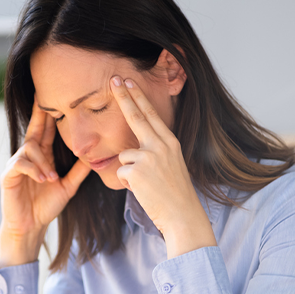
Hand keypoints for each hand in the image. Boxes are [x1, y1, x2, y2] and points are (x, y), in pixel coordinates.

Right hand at [0, 102, 90, 267]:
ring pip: (30, 149)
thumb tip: (94, 156)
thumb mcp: (68, 186)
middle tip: (43, 97)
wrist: (30, 226)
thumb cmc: (46, 206)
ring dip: (43, 161)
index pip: (46, 130)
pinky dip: (34, 170)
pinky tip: (43, 179)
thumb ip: (78, 171)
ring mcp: (17, 165)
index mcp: (42, 156)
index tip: (53, 96)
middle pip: (34, 129)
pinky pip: (20, 164)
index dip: (49, 114)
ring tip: (52, 178)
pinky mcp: (8, 176)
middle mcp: (29, 156)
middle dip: (39, 114)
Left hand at [110, 76, 215, 258]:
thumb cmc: (174, 193)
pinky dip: (128, 183)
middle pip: (136, 116)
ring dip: (129, 171)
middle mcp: (160, 145)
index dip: (138, 97)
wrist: (181, 214)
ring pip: (124, 156)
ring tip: (146, 184)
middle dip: (123, 97)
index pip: (151, 114)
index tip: (128, 82)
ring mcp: (148, 157)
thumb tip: (131, 150)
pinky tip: (142, 190)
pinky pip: (121, 172)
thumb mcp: (170, 165)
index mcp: (170, 142)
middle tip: (113, 79)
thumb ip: (154, 152)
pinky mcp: (137, 171)